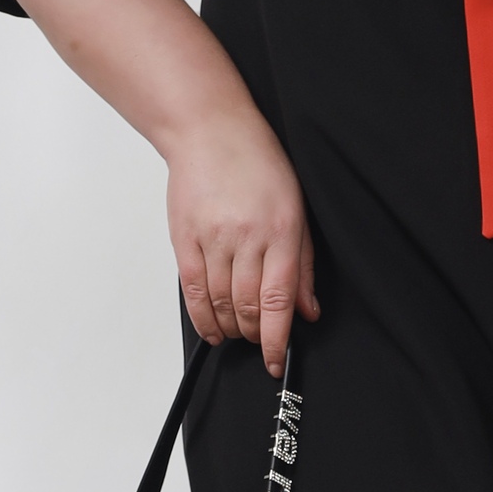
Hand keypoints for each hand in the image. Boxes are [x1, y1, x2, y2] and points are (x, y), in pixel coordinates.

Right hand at [165, 111, 319, 376]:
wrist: (210, 131)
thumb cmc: (259, 164)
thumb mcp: (297, 209)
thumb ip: (303, 264)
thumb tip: (308, 310)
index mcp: (281, 229)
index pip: (279, 299)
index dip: (278, 338)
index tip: (278, 360)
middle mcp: (247, 236)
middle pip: (247, 306)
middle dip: (255, 336)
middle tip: (261, 343)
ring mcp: (212, 238)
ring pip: (220, 303)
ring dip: (231, 329)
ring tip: (239, 334)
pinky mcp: (184, 239)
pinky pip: (192, 291)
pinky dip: (202, 318)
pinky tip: (212, 330)